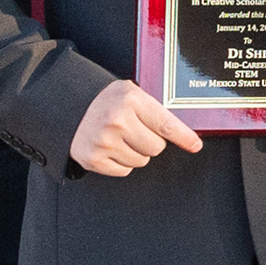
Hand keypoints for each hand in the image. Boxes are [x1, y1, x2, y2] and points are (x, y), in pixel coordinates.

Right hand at [69, 77, 204, 177]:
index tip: (195, 145)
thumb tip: (184, 132)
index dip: (184, 137)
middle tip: (138, 131)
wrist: (70, 106)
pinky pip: (124, 170)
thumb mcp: (132, 94)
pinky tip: (112, 147)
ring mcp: (103, 142)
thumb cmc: (107, 100)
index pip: (166, 125)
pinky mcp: (92, 159)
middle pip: (156, 148)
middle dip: (152, 142)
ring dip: (137, 152)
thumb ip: (155, 109)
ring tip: (122, 138)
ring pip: (141, 161)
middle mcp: (116, 121)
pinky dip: (122, 162)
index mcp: (131, 101)